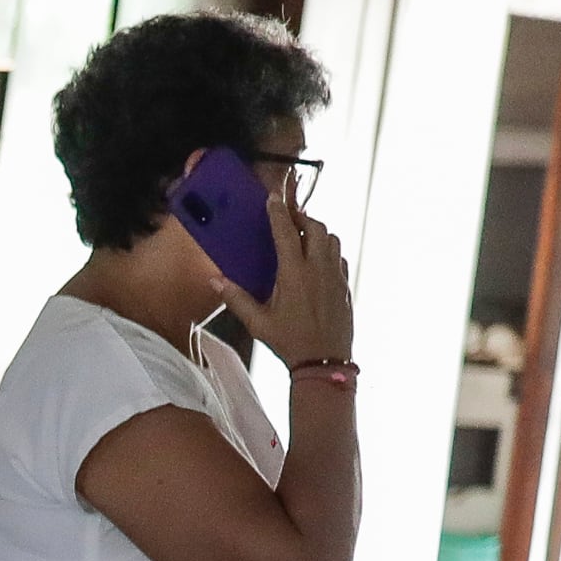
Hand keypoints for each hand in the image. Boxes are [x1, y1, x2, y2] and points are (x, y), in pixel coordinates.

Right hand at [214, 186, 355, 370]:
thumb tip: (216, 282)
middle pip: (316, 227)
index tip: (274, 199)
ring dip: (318, 231)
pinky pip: (339, 256)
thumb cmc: (290, 342)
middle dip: (302, 217)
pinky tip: (318, 258)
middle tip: (289, 216)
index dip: (279, 212)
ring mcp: (335, 275)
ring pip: (331, 238)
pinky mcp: (345, 284)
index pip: (287, 232)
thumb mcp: (258, 323)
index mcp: (294, 274)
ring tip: (304, 234)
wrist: (324, 361)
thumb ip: (237, 299)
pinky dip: (329, 249)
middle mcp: (318, 269)